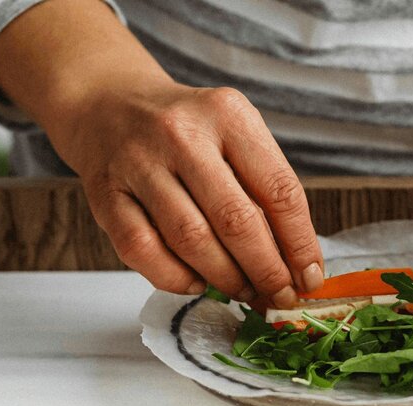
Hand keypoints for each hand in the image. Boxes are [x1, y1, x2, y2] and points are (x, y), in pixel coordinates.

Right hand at [52, 81, 322, 305]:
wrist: (108, 103)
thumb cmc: (187, 131)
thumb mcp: (235, 135)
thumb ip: (264, 189)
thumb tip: (296, 264)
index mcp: (228, 115)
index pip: (280, 191)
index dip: (300, 244)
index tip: (308, 278)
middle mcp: (182, 134)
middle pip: (237, 221)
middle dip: (266, 270)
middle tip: (278, 295)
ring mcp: (138, 163)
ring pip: (191, 240)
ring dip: (225, 278)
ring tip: (243, 290)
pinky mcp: (104, 193)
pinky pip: (143, 251)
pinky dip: (175, 278)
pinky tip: (196, 282)